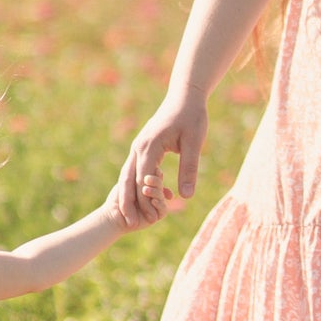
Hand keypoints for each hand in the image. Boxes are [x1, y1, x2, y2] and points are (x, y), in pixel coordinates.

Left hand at [105, 170, 170, 232]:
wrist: (113, 215)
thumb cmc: (117, 198)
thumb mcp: (128, 182)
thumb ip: (141, 175)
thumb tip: (156, 166)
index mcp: (146, 185)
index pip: (156, 177)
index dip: (157, 174)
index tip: (156, 170)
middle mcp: (152, 195)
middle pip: (160, 186)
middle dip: (156, 182)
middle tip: (147, 179)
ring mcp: (155, 205)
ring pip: (162, 197)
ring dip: (156, 192)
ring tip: (145, 190)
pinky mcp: (156, 216)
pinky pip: (163, 210)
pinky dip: (160, 204)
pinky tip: (153, 201)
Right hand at [116, 91, 208, 225]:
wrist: (184, 96)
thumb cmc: (192, 117)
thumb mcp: (194, 143)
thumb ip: (189, 169)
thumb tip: (186, 196)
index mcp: (150, 146)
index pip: (143, 179)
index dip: (145, 200)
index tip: (148, 219)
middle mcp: (139, 147)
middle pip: (127, 179)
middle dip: (126, 202)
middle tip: (128, 224)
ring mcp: (138, 146)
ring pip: (126, 174)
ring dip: (126, 195)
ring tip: (126, 215)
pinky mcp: (142, 147)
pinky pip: (133, 169)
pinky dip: (132, 185)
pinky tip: (137, 198)